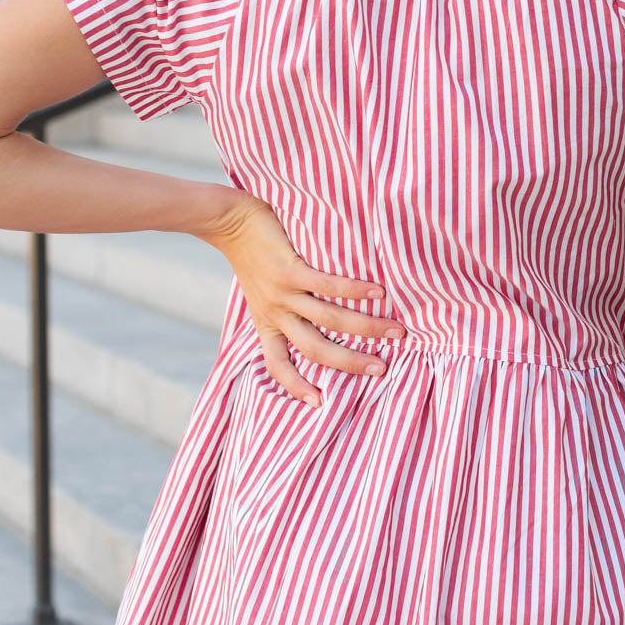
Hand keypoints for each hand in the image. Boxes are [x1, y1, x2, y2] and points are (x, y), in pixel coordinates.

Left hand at [201, 189, 404, 406]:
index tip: (319, 403)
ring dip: (365, 328)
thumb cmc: (252, 255)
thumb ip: (286, 308)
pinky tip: (379, 292)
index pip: (277, 365)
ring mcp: (282, 293)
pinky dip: (356, 291)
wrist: (229, 221)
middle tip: (382, 368)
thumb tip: (327, 319)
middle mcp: (275, 313)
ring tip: (395, 331)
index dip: (296, 386)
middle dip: (351, 363)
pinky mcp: (289, 269)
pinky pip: (327, 285)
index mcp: (266, 323)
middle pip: (316, 349)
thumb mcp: (261, 293)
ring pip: (329, 320)